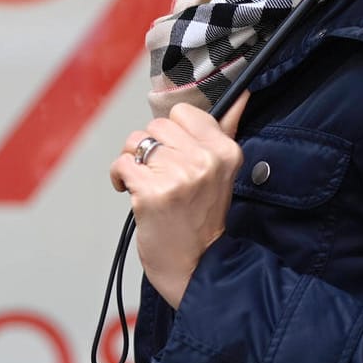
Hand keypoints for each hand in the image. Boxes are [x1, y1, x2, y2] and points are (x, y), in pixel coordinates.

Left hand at [109, 92, 248, 307]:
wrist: (196, 267)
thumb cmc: (203, 220)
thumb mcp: (223, 172)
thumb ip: (228, 128)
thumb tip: (242, 95)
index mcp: (224, 150)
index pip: (183, 112)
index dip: (172, 134)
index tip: (174, 153)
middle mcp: (204, 160)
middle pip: (156, 125)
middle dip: (151, 148)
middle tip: (160, 174)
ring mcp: (178, 176)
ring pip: (135, 142)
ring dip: (133, 162)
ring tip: (146, 183)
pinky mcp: (152, 192)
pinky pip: (121, 164)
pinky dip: (119, 178)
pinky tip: (132, 192)